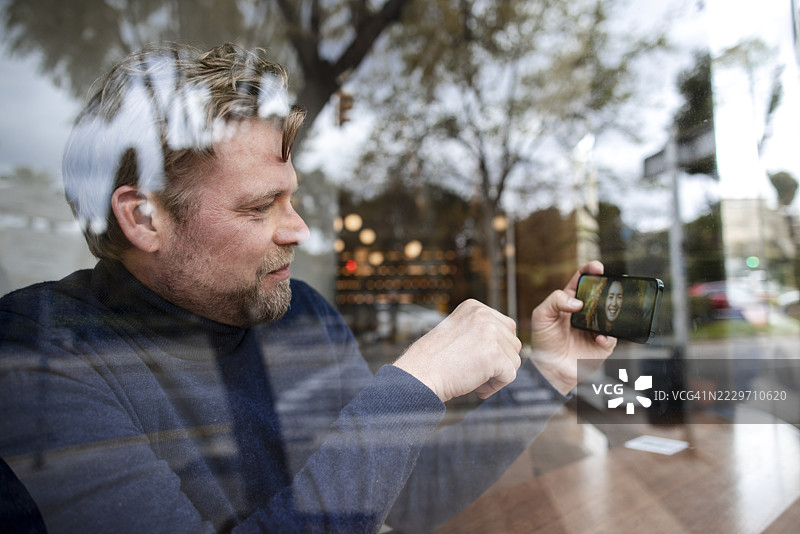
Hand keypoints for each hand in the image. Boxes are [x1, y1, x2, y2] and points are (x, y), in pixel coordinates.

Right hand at [393, 300, 521, 401]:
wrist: (419, 375)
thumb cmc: (434, 361)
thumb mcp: (458, 333)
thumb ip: (481, 332)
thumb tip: (510, 346)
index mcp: (474, 307)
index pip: (506, 327)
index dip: (496, 349)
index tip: (475, 359)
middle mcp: (484, 314)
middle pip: (513, 343)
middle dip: (500, 362)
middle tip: (476, 372)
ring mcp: (490, 332)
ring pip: (514, 360)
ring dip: (497, 375)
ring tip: (474, 379)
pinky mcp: (494, 354)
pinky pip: (510, 375)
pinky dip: (495, 386)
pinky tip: (477, 387)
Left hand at [530, 261, 616, 394]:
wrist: (549, 369)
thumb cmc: (543, 341)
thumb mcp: (541, 316)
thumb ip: (555, 301)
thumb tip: (577, 302)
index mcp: (570, 301)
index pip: (582, 280)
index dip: (590, 270)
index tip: (597, 267)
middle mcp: (585, 312)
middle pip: (601, 293)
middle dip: (610, 284)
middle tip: (614, 280)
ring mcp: (596, 327)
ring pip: (612, 312)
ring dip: (616, 307)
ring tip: (615, 303)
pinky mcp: (602, 344)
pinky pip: (612, 337)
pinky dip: (608, 335)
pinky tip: (598, 337)